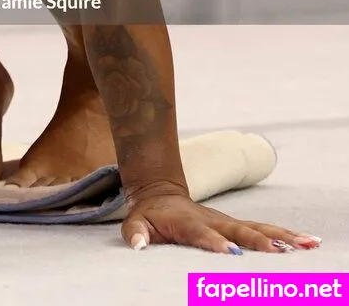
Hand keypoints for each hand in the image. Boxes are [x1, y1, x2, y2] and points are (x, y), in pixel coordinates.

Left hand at [122, 193, 321, 253]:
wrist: (160, 190)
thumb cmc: (149, 215)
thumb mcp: (135, 222)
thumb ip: (135, 234)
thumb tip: (138, 247)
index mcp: (188, 223)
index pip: (203, 234)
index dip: (215, 243)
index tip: (232, 253)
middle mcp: (213, 220)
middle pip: (238, 231)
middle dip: (258, 242)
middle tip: (279, 252)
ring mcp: (227, 221)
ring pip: (258, 228)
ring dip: (283, 237)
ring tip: (307, 245)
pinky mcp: (237, 225)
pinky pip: (264, 230)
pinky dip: (286, 236)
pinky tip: (309, 243)